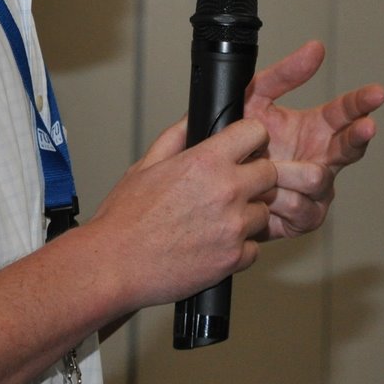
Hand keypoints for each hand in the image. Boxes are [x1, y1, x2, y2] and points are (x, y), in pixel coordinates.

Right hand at [87, 117, 278, 308]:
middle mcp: (226, 191)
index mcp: (205, 162)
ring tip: (216, 221)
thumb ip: (177, 136)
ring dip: (247, 215)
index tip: (244, 149)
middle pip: (269, 173)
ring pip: (264, 212)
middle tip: (231, 188)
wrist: (114, 265)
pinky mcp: (234, 258)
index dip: (250, 139)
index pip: (255, 132)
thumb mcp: (145, 165)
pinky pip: (254, 248)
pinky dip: (239, 248)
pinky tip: (213, 245)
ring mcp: (233, 227)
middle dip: (254, 177)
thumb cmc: (124, 219)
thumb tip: (194, 118)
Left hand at [241, 41, 383, 238]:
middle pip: (351, 147)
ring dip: (288, 173)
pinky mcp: (305, 218)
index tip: (376, 93)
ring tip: (266, 169)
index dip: (361, 103)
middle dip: (358, 135)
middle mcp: (323, 158)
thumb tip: (316, 47)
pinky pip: (300, 207)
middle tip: (366, 126)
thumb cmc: (240, 140)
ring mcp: (317, 190)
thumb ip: (285, 74)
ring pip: (317, 179)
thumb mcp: (256, 98)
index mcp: (316, 128)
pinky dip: (277, 199)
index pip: (346, 112)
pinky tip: (265, 197)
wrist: (214, 184)